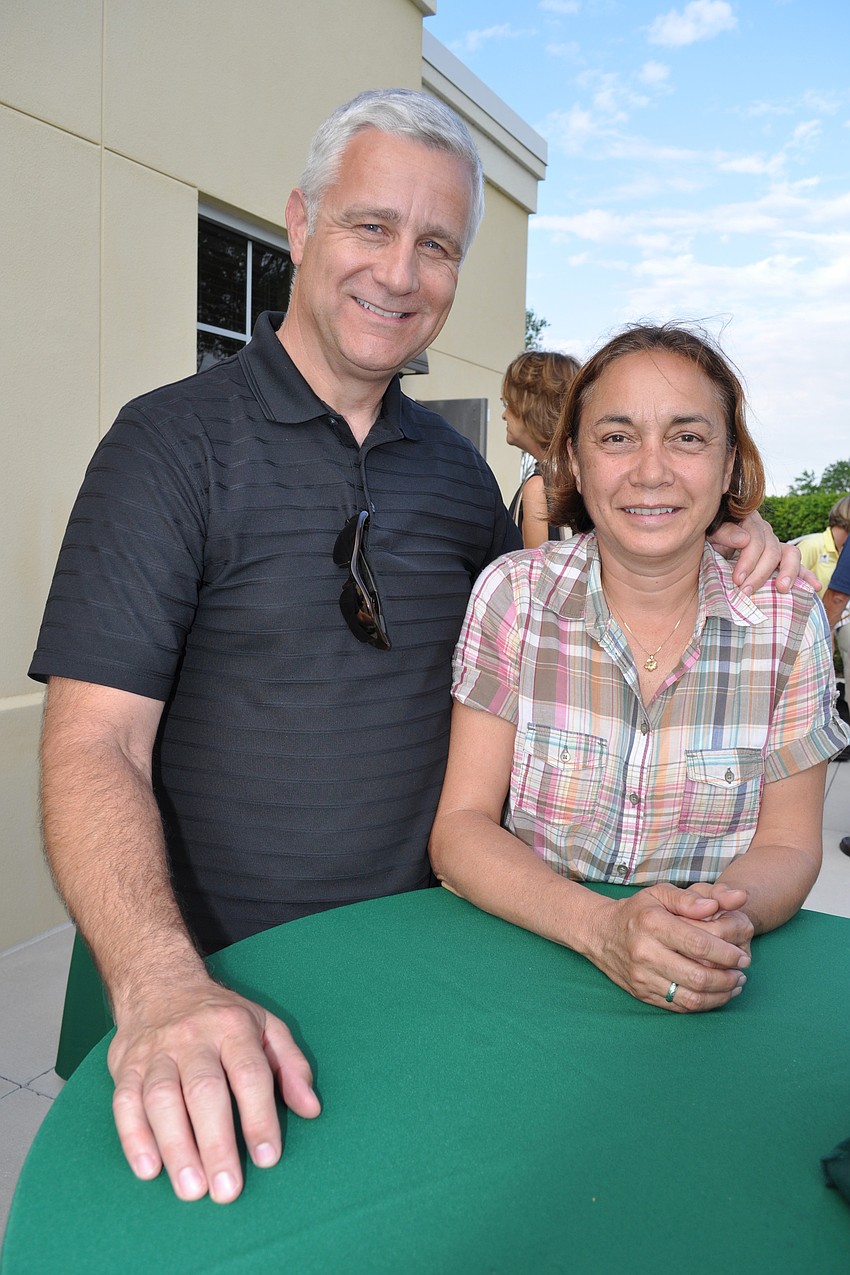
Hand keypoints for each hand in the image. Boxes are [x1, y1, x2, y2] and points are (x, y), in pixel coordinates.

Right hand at [107, 974, 320, 1202]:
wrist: (161, 985)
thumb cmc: (222, 1017)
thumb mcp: (266, 1026)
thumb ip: (291, 1066)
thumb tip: (311, 1109)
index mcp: (233, 1028)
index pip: (249, 1074)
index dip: (259, 1117)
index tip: (268, 1158)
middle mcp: (193, 1038)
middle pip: (204, 1091)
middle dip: (216, 1143)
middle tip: (227, 1189)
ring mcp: (156, 1052)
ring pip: (162, 1098)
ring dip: (176, 1146)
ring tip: (192, 1189)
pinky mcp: (125, 1067)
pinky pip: (125, 1102)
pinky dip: (134, 1138)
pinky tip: (149, 1169)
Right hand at [585, 883, 749, 1011]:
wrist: (600, 932)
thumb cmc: (637, 911)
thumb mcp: (660, 894)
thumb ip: (692, 898)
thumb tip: (720, 904)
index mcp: (652, 923)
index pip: (698, 944)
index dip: (726, 953)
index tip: (742, 955)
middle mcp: (645, 952)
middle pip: (698, 976)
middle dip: (728, 977)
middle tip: (743, 972)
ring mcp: (642, 977)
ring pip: (691, 997)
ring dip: (720, 995)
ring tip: (735, 985)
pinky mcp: (642, 994)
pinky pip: (679, 1006)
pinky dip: (704, 1004)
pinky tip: (716, 994)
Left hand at [709, 511, 810, 594]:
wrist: (711, 539)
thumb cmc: (710, 536)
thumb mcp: (711, 531)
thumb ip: (724, 532)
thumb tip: (744, 539)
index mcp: (749, 521)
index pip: (755, 540)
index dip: (748, 561)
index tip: (737, 580)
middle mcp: (765, 531)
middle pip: (772, 550)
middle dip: (760, 574)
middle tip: (746, 591)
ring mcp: (775, 543)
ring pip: (790, 554)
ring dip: (787, 573)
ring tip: (781, 589)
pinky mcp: (780, 557)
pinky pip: (796, 564)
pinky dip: (806, 575)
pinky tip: (814, 586)